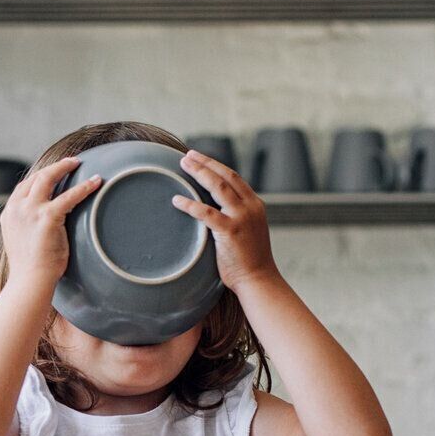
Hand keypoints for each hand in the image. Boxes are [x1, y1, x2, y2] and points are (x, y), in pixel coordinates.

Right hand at [0, 157, 102, 285]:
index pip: (24, 187)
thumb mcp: (23, 241)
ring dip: (64, 167)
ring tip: (78, 163)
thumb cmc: (30, 269)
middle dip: (53, 167)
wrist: (30, 281)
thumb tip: (42, 226)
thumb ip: (29, 227)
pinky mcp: (47, 217)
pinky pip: (69, 196)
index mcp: (9, 214)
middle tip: (70, 162)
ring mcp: (30, 211)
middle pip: (35, 177)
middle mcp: (17, 208)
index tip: (52, 172)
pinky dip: (84, 187)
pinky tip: (96, 182)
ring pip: (47, 178)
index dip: (39, 177)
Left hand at [174, 150, 277, 288]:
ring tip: (182, 165)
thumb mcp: (246, 231)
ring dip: (199, 173)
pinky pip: (206, 212)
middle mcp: (250, 207)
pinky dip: (190, 204)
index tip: (199, 158)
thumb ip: (234, 217)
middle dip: (205, 163)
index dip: (215, 165)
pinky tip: (176, 199)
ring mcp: (242, 218)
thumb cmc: (248, 260)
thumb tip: (212, 209)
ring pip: (218, 187)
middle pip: (225, 176)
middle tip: (187, 155)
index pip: (234, 177)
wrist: (258, 280)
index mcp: (255, 205)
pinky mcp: (231, 231)